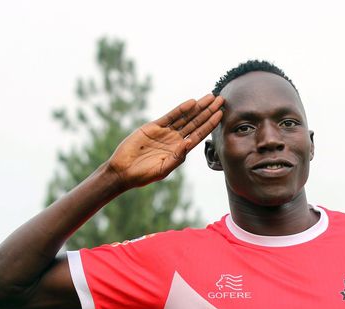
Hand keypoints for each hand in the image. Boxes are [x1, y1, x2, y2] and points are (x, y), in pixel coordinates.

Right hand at [108, 94, 223, 187]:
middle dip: (208, 111)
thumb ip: (177, 157)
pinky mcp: (153, 127)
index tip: (221, 114)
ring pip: (185, 117)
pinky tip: (191, 103)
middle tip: (221, 99)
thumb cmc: (144, 175)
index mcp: (180, 150)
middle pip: (195, 122)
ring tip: (210, 97)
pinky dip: (180, 109)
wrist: (123, 171)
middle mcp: (175, 139)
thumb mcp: (163, 169)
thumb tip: (189, 143)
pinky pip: (170, 116)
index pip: (199, 134)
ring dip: (198, 107)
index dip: (210, 124)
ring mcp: (165, 132)